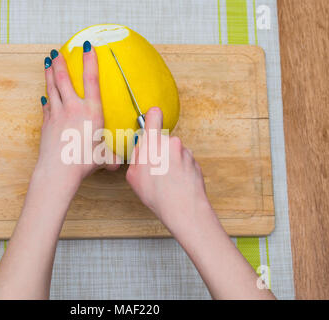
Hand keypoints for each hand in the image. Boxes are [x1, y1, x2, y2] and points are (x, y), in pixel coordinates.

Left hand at [35, 43, 118, 188]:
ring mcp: (57, 114)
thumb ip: (110, 158)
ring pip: (52, 88)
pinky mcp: (46, 123)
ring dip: (49, 73)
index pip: (91, 80)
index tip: (87, 47)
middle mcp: (73, 108)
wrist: (58, 170)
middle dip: (61, 63)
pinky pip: (46, 106)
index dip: (89, 61)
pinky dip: (46, 98)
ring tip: (48, 62)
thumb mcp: (103, 159)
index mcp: (91, 112)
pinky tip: (44, 96)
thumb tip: (117, 164)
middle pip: (64, 79)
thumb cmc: (83, 163)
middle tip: (57, 52)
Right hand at [126, 107, 213, 234]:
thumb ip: (136, 157)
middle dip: (158, 151)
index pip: (154, 115)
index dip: (152, 116)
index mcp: (153, 143)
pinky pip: (184, 162)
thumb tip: (141, 151)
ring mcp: (185, 152)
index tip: (151, 118)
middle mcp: (171, 143)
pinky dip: (180, 170)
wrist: (184, 208)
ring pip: (174, 152)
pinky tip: (176, 184)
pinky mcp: (195, 162)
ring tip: (166, 181)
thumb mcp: (133, 176)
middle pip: (162, 140)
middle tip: (154, 169)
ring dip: (170, 162)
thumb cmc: (157, 194)